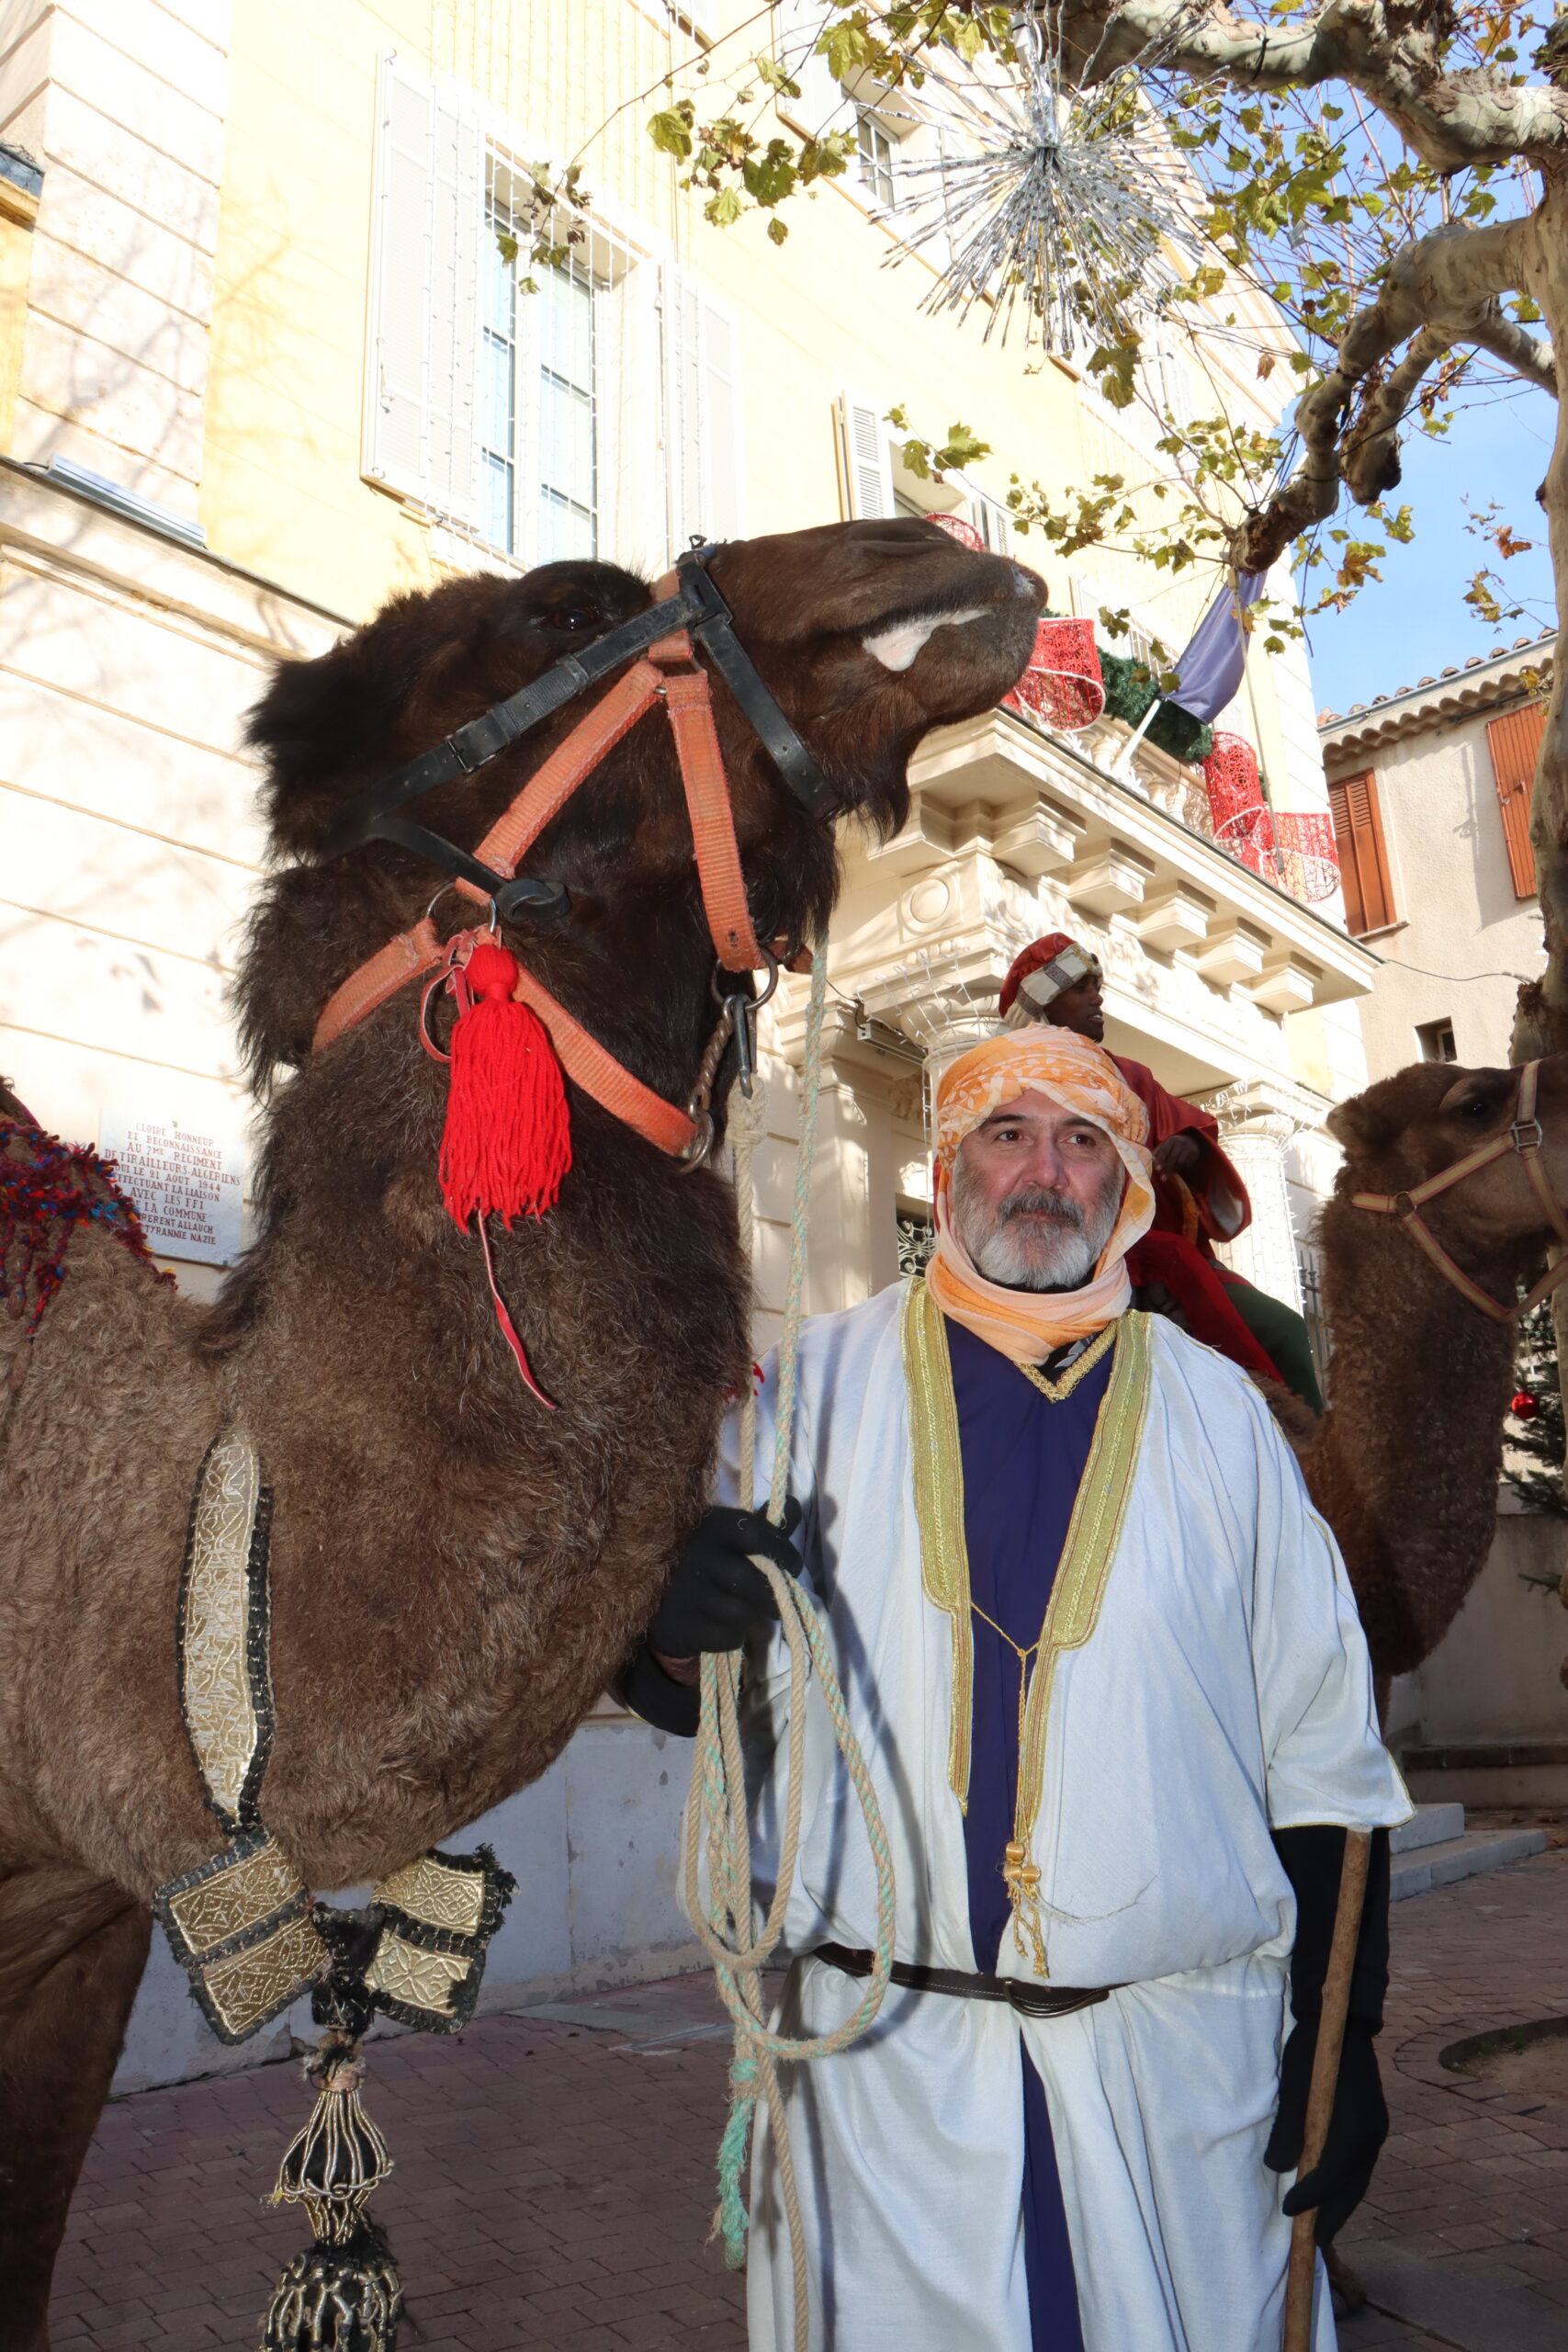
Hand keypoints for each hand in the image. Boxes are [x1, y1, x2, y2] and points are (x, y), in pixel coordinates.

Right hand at [646, 1499, 801, 1667]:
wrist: (653, 1595)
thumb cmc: (703, 1558)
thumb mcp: (726, 1534)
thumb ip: (764, 1524)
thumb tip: (796, 1506)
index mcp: (712, 1527)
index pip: (758, 1534)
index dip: (783, 1551)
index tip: (793, 1565)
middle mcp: (699, 1556)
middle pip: (753, 1581)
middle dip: (773, 1595)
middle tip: (778, 1599)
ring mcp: (688, 1593)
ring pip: (742, 1613)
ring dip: (750, 1615)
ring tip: (743, 1609)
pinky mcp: (683, 1626)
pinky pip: (727, 1637)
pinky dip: (733, 1635)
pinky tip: (722, 1623)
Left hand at [1152, 1131, 1202, 1176]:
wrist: (1191, 1140)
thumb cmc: (1174, 1145)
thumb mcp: (1166, 1145)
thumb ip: (1158, 1152)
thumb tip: (1153, 1160)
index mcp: (1171, 1140)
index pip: (1165, 1151)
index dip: (1161, 1160)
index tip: (1157, 1169)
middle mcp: (1181, 1142)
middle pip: (1172, 1158)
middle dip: (1167, 1169)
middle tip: (1163, 1178)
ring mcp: (1189, 1147)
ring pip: (1180, 1162)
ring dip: (1176, 1167)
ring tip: (1175, 1165)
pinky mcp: (1195, 1153)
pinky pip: (1187, 1164)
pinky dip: (1184, 1166)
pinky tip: (1183, 1161)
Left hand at [1265, 2021, 1387, 2243]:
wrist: (1342, 2021)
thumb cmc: (1313, 2050)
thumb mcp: (1293, 2084)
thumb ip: (1288, 2127)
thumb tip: (1277, 2168)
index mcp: (1356, 2125)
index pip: (1333, 2174)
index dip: (1312, 2197)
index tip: (1289, 2212)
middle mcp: (1373, 2133)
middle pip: (1353, 2186)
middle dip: (1333, 2215)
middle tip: (1313, 2241)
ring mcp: (1376, 2130)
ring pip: (1359, 2179)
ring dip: (1341, 2204)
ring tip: (1322, 2227)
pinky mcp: (1372, 2125)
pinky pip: (1360, 2166)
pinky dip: (1346, 2185)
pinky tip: (1332, 2193)